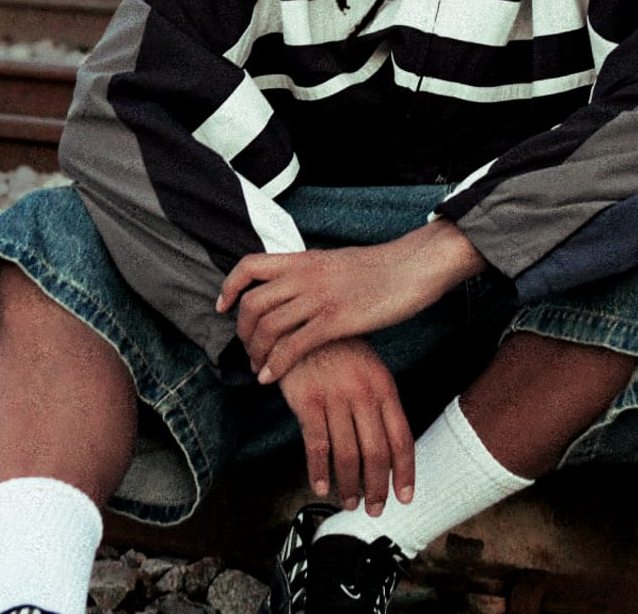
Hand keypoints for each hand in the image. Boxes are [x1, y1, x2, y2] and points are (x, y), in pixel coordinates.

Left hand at [218, 219, 485, 383]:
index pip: (250, 266)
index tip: (223, 307)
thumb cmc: (382, 268)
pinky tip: (271, 379)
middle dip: (242, 332)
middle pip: (253, 303)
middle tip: (247, 351)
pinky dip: (276, 365)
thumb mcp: (337, 262)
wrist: (415, 266)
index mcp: (304, 259)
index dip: (230, 287)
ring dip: (256, 353)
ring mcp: (319, 297)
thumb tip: (296, 285)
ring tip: (258, 369)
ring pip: (268, 327)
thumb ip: (312, 273)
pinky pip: (293, 346)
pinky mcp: (336, 320)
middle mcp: (305, 275)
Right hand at [277, 338, 414, 514]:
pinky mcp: (308, 401)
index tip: (405, 496)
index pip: (401, 439)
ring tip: (349, 502)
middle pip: (377, 453)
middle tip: (375, 509)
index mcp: (384, 388)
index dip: (405, 472)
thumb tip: (389, 443)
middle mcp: (364, 395)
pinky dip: (319, 471)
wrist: (301, 323)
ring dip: (350, 485)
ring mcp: (336, 398)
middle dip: (378, 487)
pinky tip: (321, 486)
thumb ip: (380, 403)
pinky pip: (317, 445)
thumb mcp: (369, 368)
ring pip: (348, 454)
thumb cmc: (337, 348)